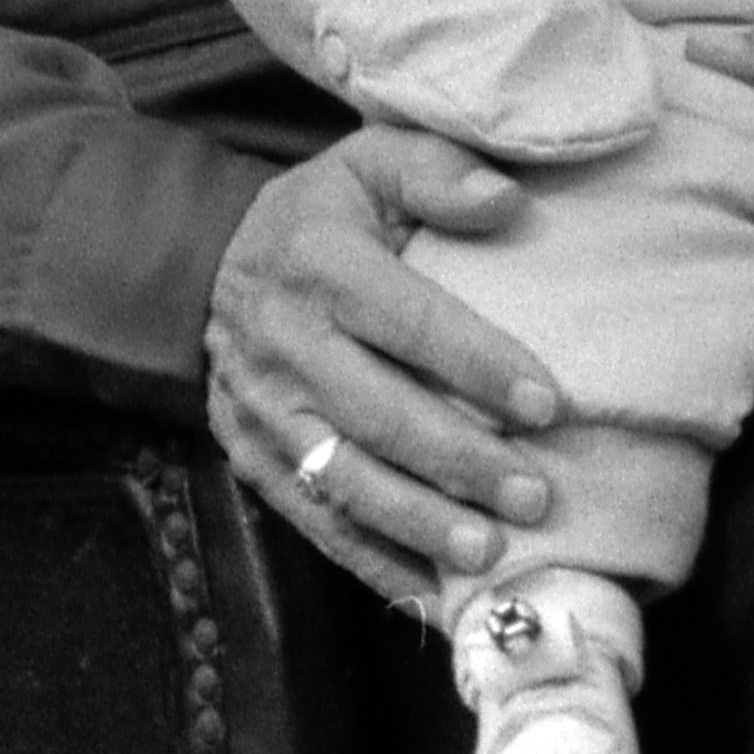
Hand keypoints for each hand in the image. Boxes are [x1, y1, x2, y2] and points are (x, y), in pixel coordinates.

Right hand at [207, 128, 561, 607]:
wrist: (204, 263)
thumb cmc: (322, 214)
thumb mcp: (369, 161)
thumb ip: (438, 172)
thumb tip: (508, 202)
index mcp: (318, 262)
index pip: (407, 321)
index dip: (478, 366)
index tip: (549, 406)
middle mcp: (281, 341)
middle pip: (378, 414)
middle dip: (461, 462)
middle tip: (536, 499)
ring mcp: (259, 409)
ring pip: (342, 478)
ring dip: (418, 523)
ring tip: (489, 555)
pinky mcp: (251, 457)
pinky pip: (313, 519)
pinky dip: (372, 561)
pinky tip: (431, 591)